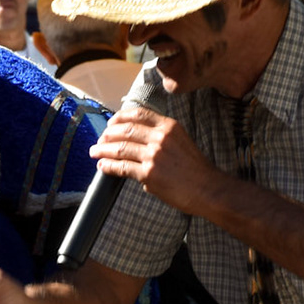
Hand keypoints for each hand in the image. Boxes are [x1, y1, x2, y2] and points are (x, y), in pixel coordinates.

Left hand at [88, 106, 228, 216]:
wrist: (208, 189)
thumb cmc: (196, 170)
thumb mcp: (182, 142)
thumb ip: (161, 137)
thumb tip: (136, 141)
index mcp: (169, 126)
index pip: (139, 114)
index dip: (120, 117)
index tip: (110, 123)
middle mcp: (161, 137)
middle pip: (125, 130)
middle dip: (107, 134)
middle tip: (99, 140)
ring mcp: (154, 155)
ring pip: (120, 148)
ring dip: (103, 150)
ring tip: (94, 152)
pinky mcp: (149, 174)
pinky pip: (122, 167)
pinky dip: (108, 166)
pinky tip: (102, 167)